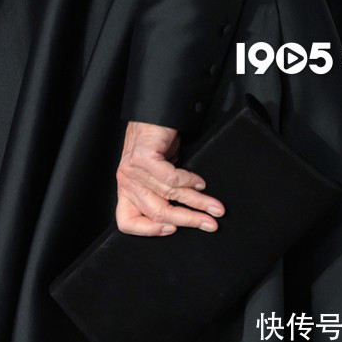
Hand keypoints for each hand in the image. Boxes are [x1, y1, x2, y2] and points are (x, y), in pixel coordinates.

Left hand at [115, 121, 224, 235]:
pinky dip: (189, 181)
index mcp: (127, 188)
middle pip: (156, 213)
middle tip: (210, 224)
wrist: (156, 110)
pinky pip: (170, 178)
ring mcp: (132, 169)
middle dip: (188, 220)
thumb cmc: (158, 141)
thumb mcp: (157, 173)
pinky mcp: (143, 157)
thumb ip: (162, 193)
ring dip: (198, 202)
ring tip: (216, 208)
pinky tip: (200, 182)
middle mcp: (126, 180)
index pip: (126, 221)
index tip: (172, 229)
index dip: (149, 231)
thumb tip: (185, 214)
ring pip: (168, 195)